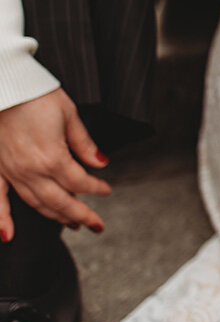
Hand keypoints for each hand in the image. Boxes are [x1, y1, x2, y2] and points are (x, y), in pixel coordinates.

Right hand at [0, 88, 110, 238]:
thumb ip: (84, 144)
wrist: (4, 85)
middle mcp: (30, 170)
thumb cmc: (35, 95)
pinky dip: (2, 220)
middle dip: (81, 215)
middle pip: (60, 201)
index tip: (106, 190)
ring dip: (55, 216)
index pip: (79, 182)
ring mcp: (10, 172)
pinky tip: (8, 236)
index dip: (96, 188)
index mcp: (52, 157)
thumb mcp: (69, 114)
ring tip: (72, 224)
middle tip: (97, 226)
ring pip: (36, 203)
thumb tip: (102, 163)